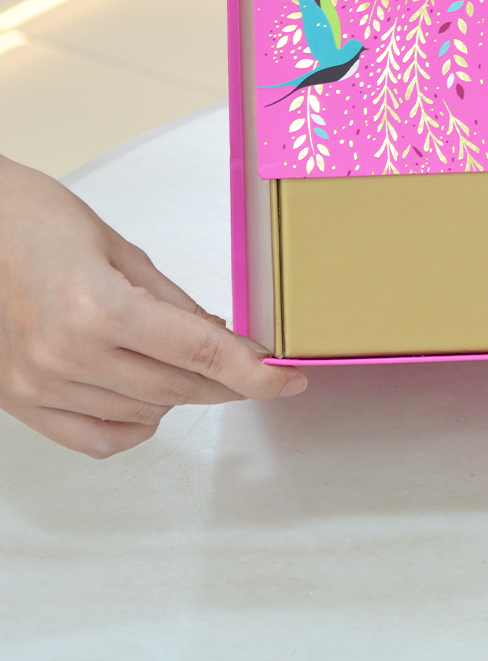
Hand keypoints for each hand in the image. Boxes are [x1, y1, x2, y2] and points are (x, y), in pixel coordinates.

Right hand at [0, 155, 305, 457]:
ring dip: (183, 396)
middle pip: (177, 388)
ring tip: (193, 365)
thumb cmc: (34, 221)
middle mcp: (67, 355)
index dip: (252, 371)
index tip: (287, 378)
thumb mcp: (119, 249)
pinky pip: (95, 439)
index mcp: (97, 308)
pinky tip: (151, 401)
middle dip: (228, 381)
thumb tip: (220, 336)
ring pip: (143, 413)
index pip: (198, 353)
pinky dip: (135, 426)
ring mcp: (40, 385)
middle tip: (256, 368)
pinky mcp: (19, 401)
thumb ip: (172, 301)